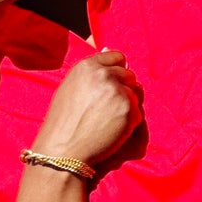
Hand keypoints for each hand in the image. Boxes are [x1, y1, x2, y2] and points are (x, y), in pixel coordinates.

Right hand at [32, 50, 141, 165]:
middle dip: (124, 91)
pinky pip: (138, 115)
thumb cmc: (63, 123)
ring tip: (106, 123)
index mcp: (87, 66)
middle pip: (130, 76)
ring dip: (127, 108)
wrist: (63, 151)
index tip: (113, 86)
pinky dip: (130, 125)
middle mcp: (103, 74)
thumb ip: (92, 72)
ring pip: (135, 96)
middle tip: (109, 110)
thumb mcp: (72, 88)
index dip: (118, 72)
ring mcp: (117, 91)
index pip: (117, 57)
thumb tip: (107, 50)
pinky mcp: (128, 109)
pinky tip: (111, 133)